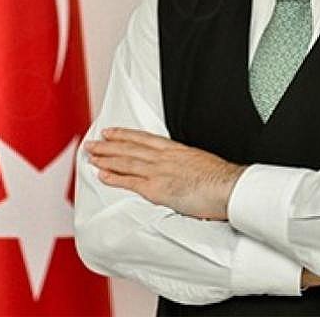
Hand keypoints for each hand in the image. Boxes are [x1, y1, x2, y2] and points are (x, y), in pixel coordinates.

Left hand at [84, 128, 244, 220]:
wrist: (228, 186)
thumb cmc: (220, 179)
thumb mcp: (200, 163)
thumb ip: (185, 165)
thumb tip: (180, 171)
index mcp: (175, 150)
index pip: (143, 139)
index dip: (124, 135)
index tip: (110, 132)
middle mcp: (163, 157)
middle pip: (129, 148)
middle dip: (108, 146)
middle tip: (91, 143)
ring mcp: (159, 172)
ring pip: (126, 162)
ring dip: (106, 158)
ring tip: (91, 156)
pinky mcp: (158, 188)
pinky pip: (131, 182)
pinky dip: (115, 178)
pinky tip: (103, 175)